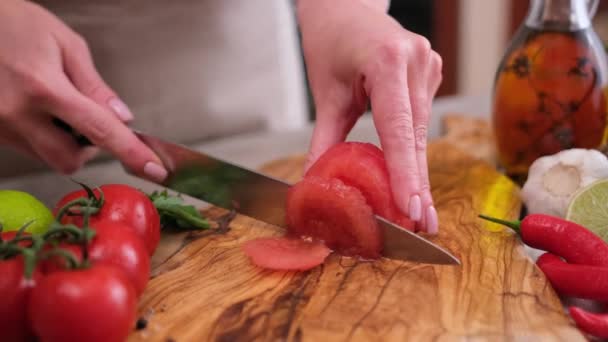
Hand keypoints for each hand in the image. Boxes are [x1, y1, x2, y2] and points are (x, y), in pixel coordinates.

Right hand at [0, 0, 166, 181]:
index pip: (99, 130)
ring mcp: (1, 127)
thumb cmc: (16, 24)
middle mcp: (18, 114)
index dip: (130, 152)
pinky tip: (37, 109)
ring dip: (64, 142)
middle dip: (88, 148)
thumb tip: (122, 118)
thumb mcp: (66, 44)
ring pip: (48, 157)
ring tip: (55, 105)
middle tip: (86, 118)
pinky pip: (30, 148)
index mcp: (44, 88)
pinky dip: (44, 136)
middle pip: (70, 160)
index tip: (153, 168)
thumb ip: (96, 86)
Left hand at [297, 0, 441, 232]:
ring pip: (422, 131)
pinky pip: (421, 119)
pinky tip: (412, 180)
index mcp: (387, 61)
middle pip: (416, 135)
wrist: (346, 8)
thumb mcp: (325, 93)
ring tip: (417, 212)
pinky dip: (413, 150)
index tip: (411, 208)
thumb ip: (325, 139)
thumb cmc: (331, 42)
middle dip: (417, 183)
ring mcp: (429, 65)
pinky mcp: (431, 72)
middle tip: (422, 225)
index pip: (398, 127)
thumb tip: (316, 182)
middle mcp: (416, 62)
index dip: (405, 172)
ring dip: (417, 172)